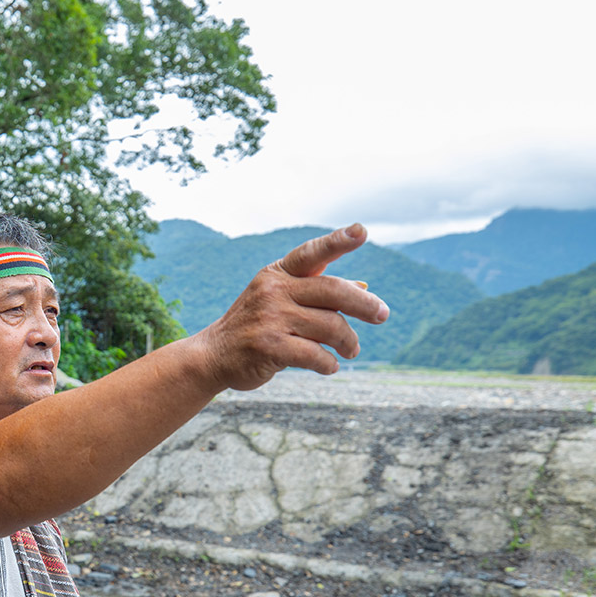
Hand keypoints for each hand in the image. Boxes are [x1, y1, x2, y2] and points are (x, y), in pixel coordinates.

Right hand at [199, 223, 389, 390]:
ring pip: (331, 326)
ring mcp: (270, 318)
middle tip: (383, 315)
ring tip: (350, 349)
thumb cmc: (256, 324)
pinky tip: (330, 365)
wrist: (213, 355)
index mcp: (278, 274)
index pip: (313, 253)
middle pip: (334, 291)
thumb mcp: (281, 300)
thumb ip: (319, 292)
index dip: (338, 241)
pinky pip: (316, 355)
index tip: (362, 231)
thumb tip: (364, 286)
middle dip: (365, 305)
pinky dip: (329, 363)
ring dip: (348, 342)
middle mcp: (274, 290)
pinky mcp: (269, 347)